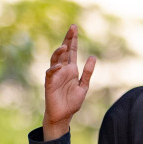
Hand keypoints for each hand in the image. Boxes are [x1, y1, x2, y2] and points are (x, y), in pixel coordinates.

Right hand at [42, 25, 95, 139]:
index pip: (72, 52)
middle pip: (64, 51)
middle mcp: (62, 70)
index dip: (73, 40)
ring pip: (55, 60)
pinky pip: (50, 73)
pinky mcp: (50, 83)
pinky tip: (59, 66)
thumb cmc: (71, 102)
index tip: (75, 28)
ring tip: (65, 46)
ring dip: (59, 53)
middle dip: (68, 40)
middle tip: (72, 28)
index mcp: (71, 70)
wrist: (63, 115)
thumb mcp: (83, 86)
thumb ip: (88, 73)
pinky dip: (54, 69)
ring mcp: (55, 75)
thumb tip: (93, 57)